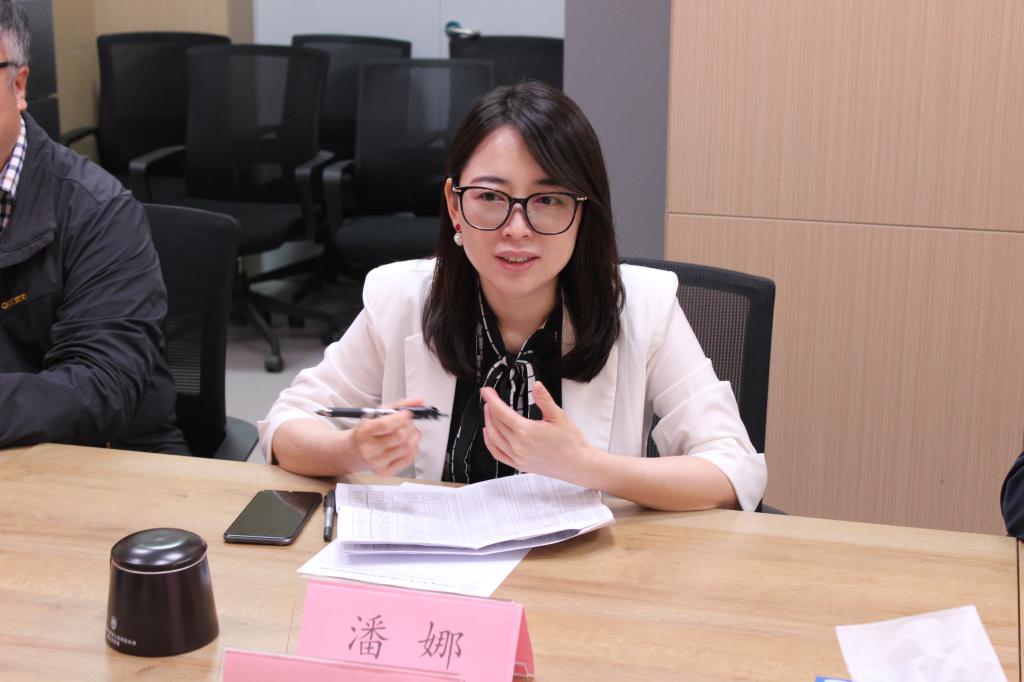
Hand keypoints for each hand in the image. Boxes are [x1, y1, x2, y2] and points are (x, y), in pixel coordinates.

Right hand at [350, 398, 422, 475]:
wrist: (352, 452)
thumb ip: (397, 406)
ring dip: (414, 436)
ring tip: (410, 432)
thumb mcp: (375, 415)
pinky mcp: (384, 472)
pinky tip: (408, 444)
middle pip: (400, 436)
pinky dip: (414, 449)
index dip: (401, 418)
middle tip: (409, 423)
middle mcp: (369, 449)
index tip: (407, 413)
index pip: (386, 425)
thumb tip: (419, 401)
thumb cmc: (366, 432)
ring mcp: (377, 463)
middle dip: (410, 426)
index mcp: (363, 432)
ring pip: (407, 447)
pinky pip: (409, 459)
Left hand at [481, 381, 596, 483]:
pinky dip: (489, 442)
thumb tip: (536, 385)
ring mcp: (517, 457)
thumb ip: (544, 400)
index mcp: (526, 431)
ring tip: (488, 410)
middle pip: (496, 423)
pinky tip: (489, 433)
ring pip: (493, 437)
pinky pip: (497, 453)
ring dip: (488, 422)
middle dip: (490, 408)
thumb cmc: (571, 441)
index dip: (491, 399)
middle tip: (489, 397)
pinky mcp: (519, 465)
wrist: (577, 465)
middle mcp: (518, 445)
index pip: (501, 411)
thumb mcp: (559, 416)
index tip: (486, 390)